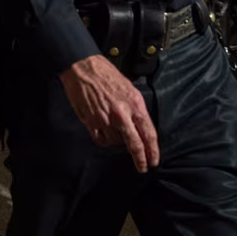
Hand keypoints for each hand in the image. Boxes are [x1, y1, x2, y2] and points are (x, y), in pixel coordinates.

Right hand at [59, 55, 159, 172]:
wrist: (82, 68)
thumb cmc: (106, 74)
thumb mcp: (130, 88)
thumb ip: (136, 109)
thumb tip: (140, 127)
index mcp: (134, 103)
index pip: (148, 133)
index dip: (153, 150)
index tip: (153, 160)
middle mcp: (121, 113)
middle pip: (135, 144)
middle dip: (141, 159)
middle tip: (143, 167)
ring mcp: (105, 118)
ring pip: (116, 142)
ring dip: (118, 141)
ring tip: (114, 129)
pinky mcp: (90, 121)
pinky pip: (101, 139)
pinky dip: (104, 139)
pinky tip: (103, 131)